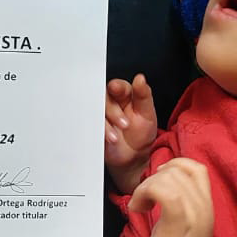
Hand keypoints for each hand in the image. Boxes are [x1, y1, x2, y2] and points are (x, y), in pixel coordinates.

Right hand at [104, 73, 157, 193]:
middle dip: (112, 110)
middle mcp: (110, 104)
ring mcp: (101, 117)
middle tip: (125, 124)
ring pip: (95, 112)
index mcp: (124, 95)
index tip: (116, 88)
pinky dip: (98, 132)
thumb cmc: (141, 133)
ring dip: (105, 125)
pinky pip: (89, 127)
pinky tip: (108, 139)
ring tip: (116, 137)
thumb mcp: (147, 113)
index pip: (117, 86)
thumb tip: (140, 78)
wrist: (134, 158)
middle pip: (103, 99)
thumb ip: (144, 95)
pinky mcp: (94, 129)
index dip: (116, 87)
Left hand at [128, 156, 215, 236]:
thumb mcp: (182, 224)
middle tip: (145, 198)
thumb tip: (161, 179)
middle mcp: (204, 208)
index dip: (173, 166)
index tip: (157, 182)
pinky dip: (145, 193)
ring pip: (170, 178)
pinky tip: (138, 208)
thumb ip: (179, 202)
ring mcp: (193, 216)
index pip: (197, 168)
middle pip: (180, 170)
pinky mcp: (177, 224)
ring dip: (147, 186)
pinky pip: (163, 192)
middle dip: (155, 177)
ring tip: (141, 204)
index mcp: (206, 207)